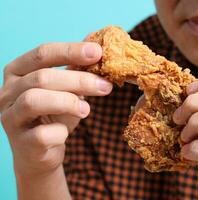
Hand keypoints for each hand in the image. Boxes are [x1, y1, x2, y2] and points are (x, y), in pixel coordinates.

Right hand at [0, 41, 111, 176]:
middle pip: (42, 77)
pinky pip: (42, 134)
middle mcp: (7, 92)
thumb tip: (96, 45)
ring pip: (35, 100)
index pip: (42, 53)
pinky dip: (61, 132)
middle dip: (79, 80)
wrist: (41, 153)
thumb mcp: (66, 90)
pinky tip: (65, 132)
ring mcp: (10, 117)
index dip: (71, 51)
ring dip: (69, 102)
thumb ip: (76, 70)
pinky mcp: (21, 142)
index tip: (98, 52)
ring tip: (87, 110)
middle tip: (105, 86)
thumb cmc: (54, 116)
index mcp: (18, 72)